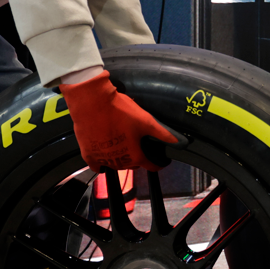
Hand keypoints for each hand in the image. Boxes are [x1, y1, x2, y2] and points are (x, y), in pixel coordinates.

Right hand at [60, 69, 177, 171]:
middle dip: (139, 157)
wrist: (92, 102)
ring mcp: (103, 160)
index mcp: (135, 155)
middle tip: (139, 143)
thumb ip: (162, 133)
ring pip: (117, 165)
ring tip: (123, 144)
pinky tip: (106, 154)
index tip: (162, 160)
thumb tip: (180, 142)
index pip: (152, 166)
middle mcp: (120, 162)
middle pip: (134, 164)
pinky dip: (103, 162)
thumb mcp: (145, 120)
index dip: (159, 163)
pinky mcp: (89, 155)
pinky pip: (98, 165)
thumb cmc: (119, 110)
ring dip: (122, 158)